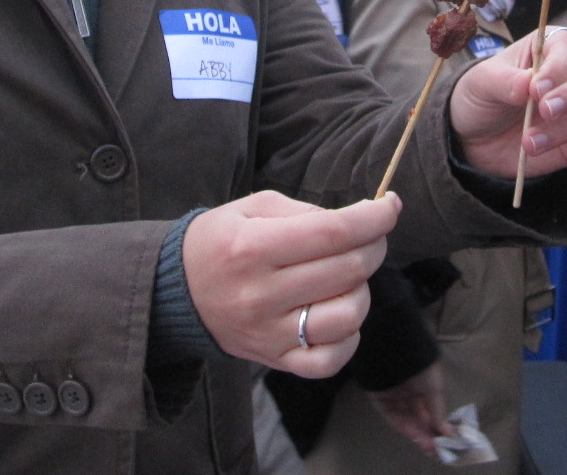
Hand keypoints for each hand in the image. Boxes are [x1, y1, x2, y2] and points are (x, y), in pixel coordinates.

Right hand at [182, 190, 400, 377]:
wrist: (176, 292)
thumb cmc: (220, 241)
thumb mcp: (252, 207)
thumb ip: (305, 211)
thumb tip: (359, 220)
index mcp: (254, 247)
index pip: (333, 232)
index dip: (373, 217)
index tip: (390, 205)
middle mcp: (261, 294)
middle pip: (348, 270)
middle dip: (374, 245)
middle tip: (371, 235)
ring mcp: (268, 334)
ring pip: (348, 316)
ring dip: (363, 289)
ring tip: (348, 276)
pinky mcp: (274, 361)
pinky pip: (331, 360)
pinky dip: (349, 336)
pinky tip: (339, 312)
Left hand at [367, 362, 448, 457]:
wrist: (396, 352)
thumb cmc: (421, 368)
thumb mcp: (435, 388)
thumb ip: (439, 411)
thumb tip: (448, 433)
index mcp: (423, 385)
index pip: (430, 409)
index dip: (437, 425)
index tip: (446, 440)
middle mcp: (409, 391)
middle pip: (418, 417)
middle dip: (428, 433)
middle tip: (437, 449)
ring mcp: (394, 396)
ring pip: (407, 420)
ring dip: (418, 434)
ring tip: (429, 447)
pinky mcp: (381, 399)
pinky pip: (393, 417)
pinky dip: (404, 427)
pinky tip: (416, 437)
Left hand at [449, 29, 566, 178]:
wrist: (474, 138)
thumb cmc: (481, 97)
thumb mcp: (481, 83)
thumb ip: (504, 81)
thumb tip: (526, 82)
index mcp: (547, 48)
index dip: (558, 67)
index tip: (535, 89)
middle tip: (545, 111)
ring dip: (566, 128)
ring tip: (529, 142)